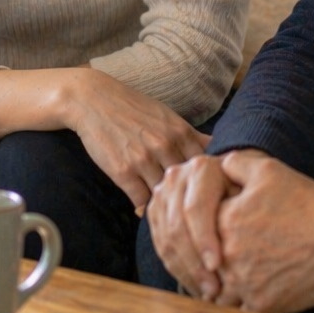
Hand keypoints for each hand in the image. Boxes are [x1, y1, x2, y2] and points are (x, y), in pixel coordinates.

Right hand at [60, 69, 210, 212]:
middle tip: (193, 212)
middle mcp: (165, 146)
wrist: (92, 100)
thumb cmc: (132, 108)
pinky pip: (141, 202)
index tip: (211, 194)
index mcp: (180, 131)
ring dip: (167, 205)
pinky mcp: (122, 172)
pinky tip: (147, 209)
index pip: (207, 167)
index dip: (211, 183)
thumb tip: (221, 147)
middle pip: (189, 184)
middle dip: (191, 198)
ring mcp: (143, 160)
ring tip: (170, 212)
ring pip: (165, 196)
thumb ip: (191, 135)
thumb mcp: (166, 115)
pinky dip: (146, 209)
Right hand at [147, 152, 244, 299]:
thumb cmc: (247, 189)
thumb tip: (242, 227)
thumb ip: (248, 201)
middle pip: (177, 226)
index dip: (204, 239)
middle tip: (213, 288)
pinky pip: (160, 244)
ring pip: (167, 238)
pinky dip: (177, 268)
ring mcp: (162, 193)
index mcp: (202, 168)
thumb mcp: (252, 187)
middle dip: (194, 262)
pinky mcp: (155, 210)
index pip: (196, 209)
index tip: (217, 266)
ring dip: (186, 270)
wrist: (228, 180)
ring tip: (207, 291)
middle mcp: (177, 176)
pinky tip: (196, 283)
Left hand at [211, 152, 313, 312]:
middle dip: (213, 260)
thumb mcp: (268, 170)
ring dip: (224, 285)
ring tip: (240, 276)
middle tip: (226, 257)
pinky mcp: (262, 304)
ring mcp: (244, 283)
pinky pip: (239, 308)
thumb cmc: (306, 201)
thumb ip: (234, 164)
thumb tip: (217, 166)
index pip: (200, 229)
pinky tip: (254, 290)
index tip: (223, 230)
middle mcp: (229, 255)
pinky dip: (242, 302)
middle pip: (207, 262)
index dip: (209, 229)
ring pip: (219, 290)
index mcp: (224, 222)